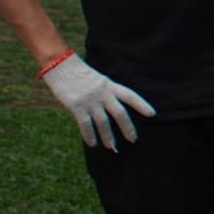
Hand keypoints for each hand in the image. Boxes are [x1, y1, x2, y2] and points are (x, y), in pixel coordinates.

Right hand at [42, 52, 156, 149]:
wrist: (61, 65)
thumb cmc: (79, 74)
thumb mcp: (98, 80)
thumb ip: (106, 93)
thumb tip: (110, 112)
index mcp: (110, 85)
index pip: (130, 95)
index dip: (141, 104)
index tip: (152, 114)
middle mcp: (103, 94)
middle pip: (120, 113)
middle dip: (127, 128)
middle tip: (133, 140)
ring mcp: (90, 100)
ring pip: (103, 122)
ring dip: (108, 136)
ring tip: (112, 147)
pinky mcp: (76, 106)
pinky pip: (85, 124)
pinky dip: (89, 135)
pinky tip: (92, 144)